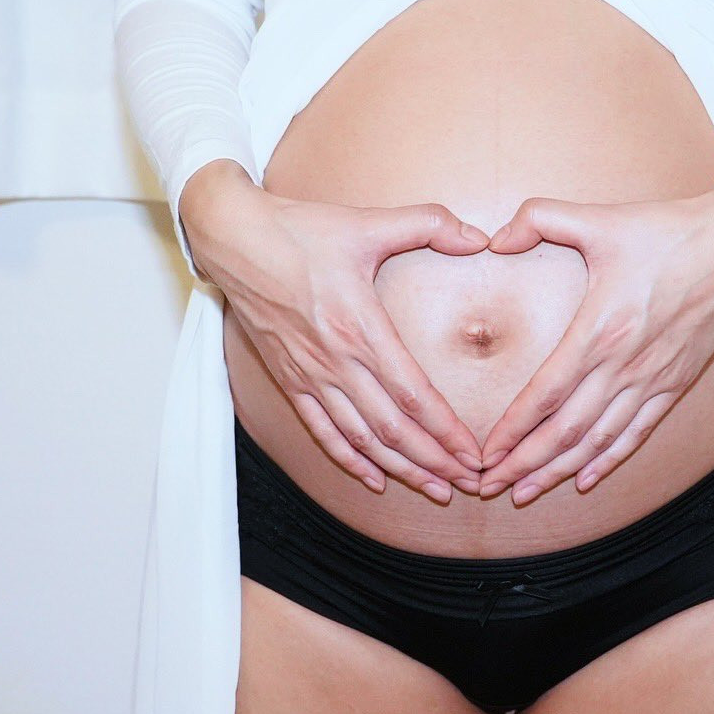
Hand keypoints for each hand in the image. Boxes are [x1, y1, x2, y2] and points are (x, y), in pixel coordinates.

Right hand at [180, 160, 488, 503]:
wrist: (233, 239)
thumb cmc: (300, 230)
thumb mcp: (368, 222)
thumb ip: (429, 224)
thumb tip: (479, 236)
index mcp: (359, 328)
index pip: (413, 395)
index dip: (447, 431)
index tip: (475, 455)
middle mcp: (335, 361)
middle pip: (393, 429)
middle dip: (435, 462)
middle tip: (472, 483)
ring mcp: (310, 375)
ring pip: (362, 438)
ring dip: (401, 469)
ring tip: (437, 490)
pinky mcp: (290, 379)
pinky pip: (323, 431)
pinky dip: (350, 460)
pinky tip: (374, 480)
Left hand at [476, 170, 713, 505]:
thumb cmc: (665, 231)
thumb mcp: (599, 218)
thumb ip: (540, 218)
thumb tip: (495, 237)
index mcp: (600, 330)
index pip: (545, 393)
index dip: (513, 429)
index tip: (485, 453)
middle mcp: (625, 365)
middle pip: (565, 431)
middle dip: (524, 464)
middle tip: (490, 486)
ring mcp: (652, 379)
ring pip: (598, 441)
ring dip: (559, 472)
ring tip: (525, 493)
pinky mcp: (676, 383)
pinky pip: (637, 433)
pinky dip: (609, 461)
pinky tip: (585, 481)